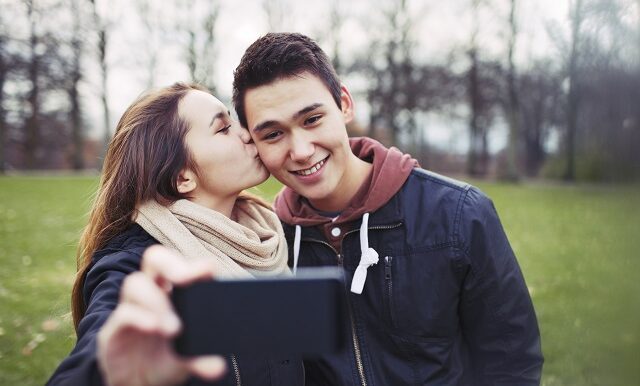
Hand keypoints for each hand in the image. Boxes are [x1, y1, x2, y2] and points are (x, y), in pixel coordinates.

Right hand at [97, 245, 226, 385]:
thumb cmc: (165, 363)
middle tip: (185, 279)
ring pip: (135, 283)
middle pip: (154, 259)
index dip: (193, 265)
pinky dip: (138, 318)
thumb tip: (219, 366)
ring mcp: (130, 308)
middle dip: (170, 264)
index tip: (209, 270)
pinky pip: (122, 314)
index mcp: (172, 294)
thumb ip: (201, 360)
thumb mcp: (186, 362)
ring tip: (174, 328)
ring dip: (156, 301)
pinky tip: (153, 328)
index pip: (180, 267)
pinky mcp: (112, 330)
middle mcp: (150, 294)